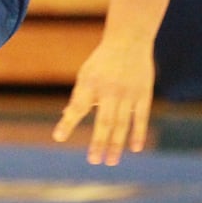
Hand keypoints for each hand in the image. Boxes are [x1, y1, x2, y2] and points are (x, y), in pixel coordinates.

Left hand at [52, 37, 154, 164]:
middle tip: (93, 160)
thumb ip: (79, 96)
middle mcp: (109, 90)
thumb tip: (66, 115)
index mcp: (90, 84)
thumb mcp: (86, 74)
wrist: (129, 41)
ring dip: (116, 144)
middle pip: (104, 120)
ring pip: (122, 123)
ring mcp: (128, 93)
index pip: (77, 106)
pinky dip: (138, 133)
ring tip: (111, 161)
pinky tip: (135, 148)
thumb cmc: (102, 61)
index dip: (67, 122)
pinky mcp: (143, 93)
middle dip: (98, 142)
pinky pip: (141, 117)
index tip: (58, 137)